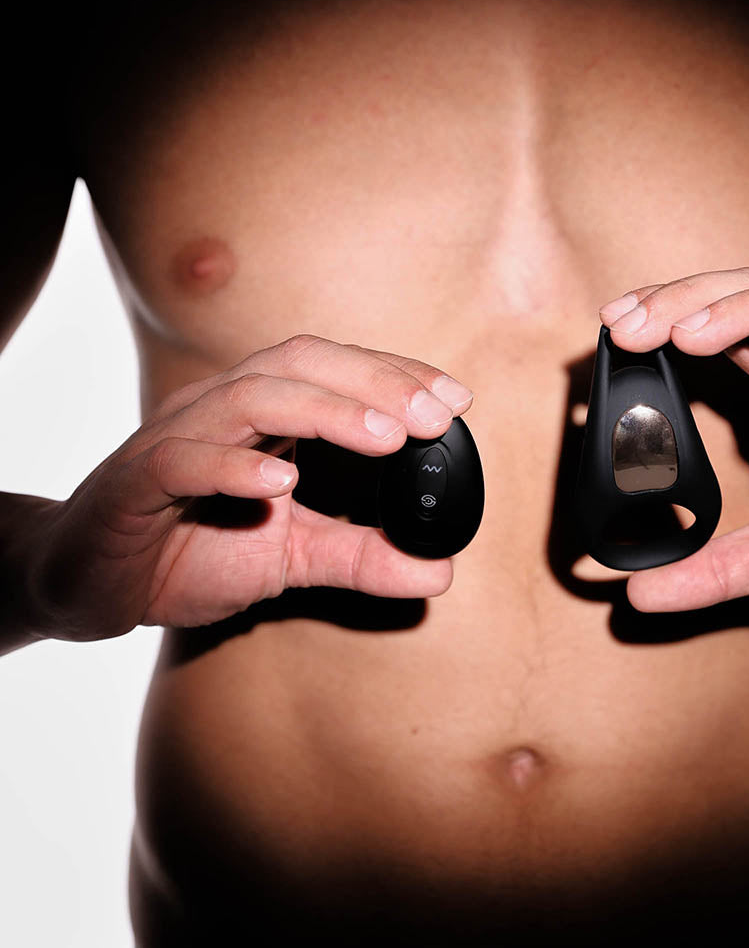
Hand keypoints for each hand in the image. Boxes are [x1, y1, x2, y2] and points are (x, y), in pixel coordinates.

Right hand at [27, 335, 473, 639]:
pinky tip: (281, 483)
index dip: (394, 376)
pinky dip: (234, 465)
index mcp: (262, 418)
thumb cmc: (190, 552)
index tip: (455, 400)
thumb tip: (441, 572)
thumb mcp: (293, 558)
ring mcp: (176, 439)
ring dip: (324, 412)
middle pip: (299, 364)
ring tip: (383, 437)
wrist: (93, 583)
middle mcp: (221, 410)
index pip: (334, 372)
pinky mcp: (136, 481)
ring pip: (250, 396)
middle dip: (373, 383)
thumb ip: (362, 557)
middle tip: (433, 417)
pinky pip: (182, 459)